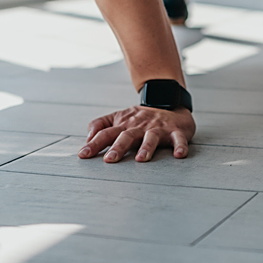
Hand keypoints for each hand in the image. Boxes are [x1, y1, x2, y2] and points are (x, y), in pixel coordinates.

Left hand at [78, 105, 195, 162]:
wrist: (170, 103)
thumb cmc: (141, 118)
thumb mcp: (119, 117)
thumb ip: (101, 125)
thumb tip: (87, 138)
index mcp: (124, 125)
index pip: (106, 133)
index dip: (94, 143)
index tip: (83, 154)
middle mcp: (140, 126)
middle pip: (127, 136)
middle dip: (118, 147)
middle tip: (110, 160)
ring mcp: (158, 128)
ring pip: (151, 137)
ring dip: (146, 147)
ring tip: (141, 159)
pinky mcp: (175, 131)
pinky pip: (178, 139)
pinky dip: (180, 146)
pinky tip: (179, 155)